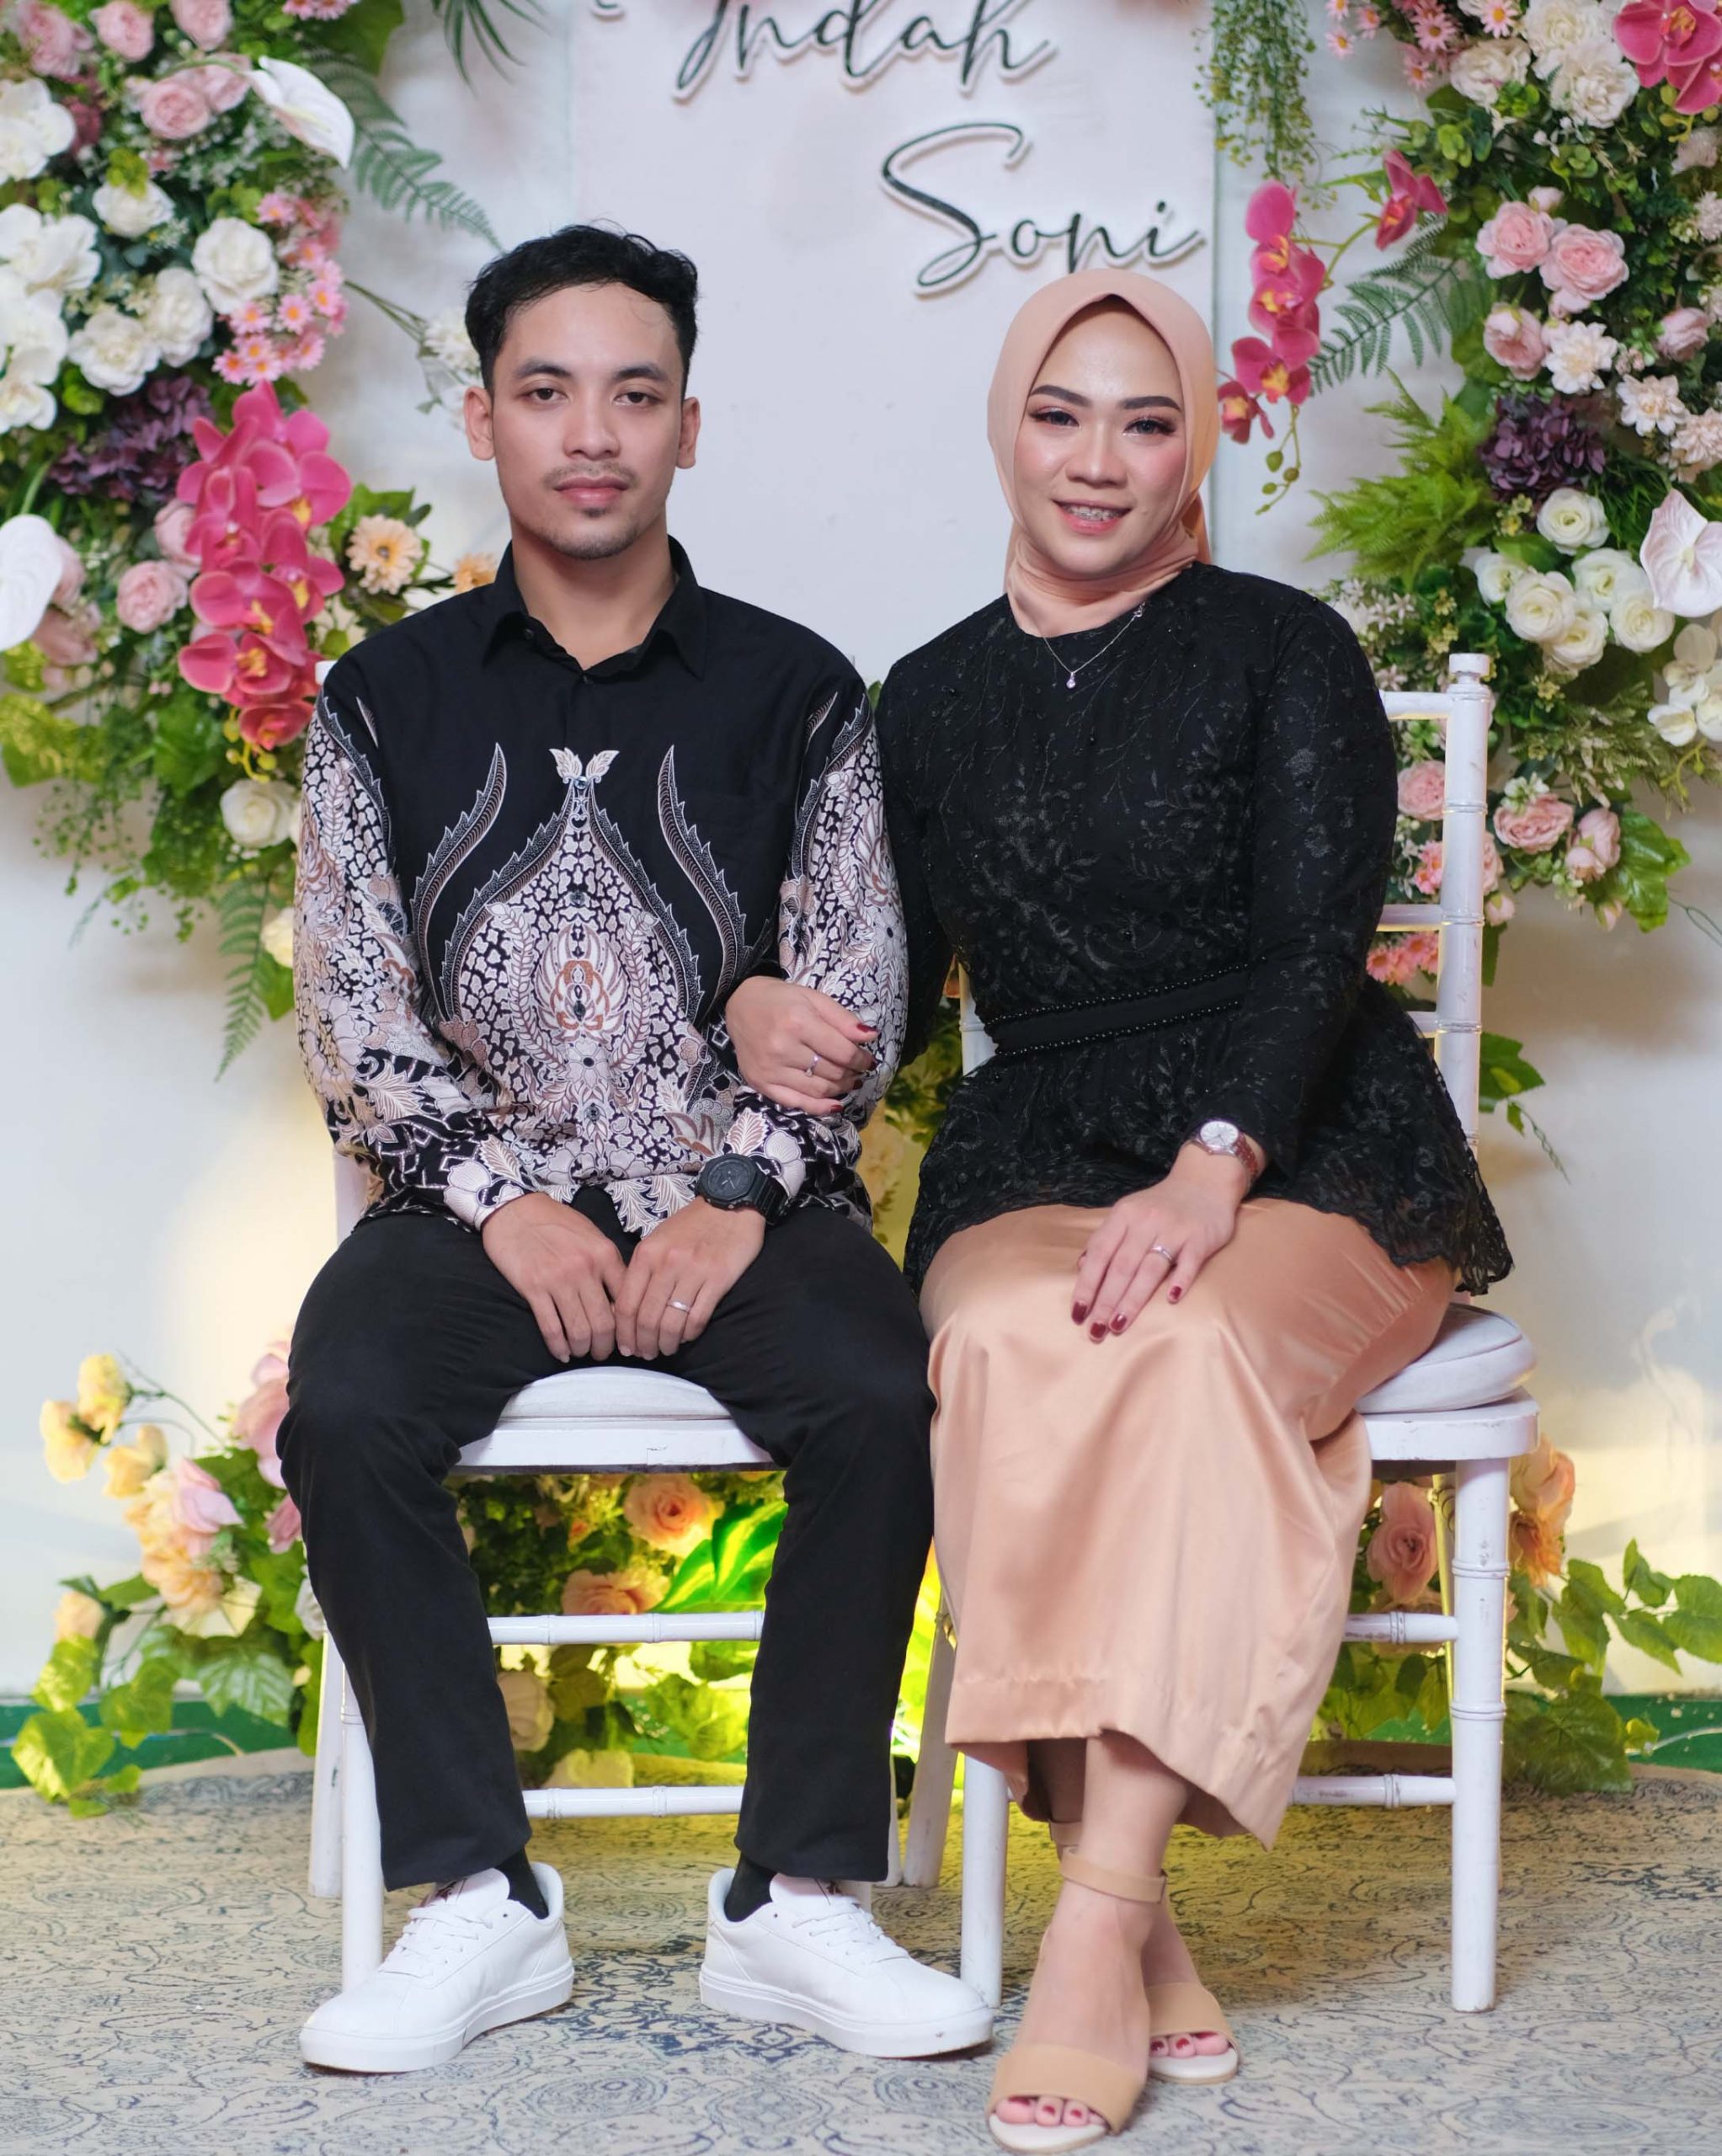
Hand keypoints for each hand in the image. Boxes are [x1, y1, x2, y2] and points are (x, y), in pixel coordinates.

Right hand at [481, 1193, 626, 1362]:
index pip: (627, 1300)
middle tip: (602, 1352)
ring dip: (583, 1348)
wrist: (516, 1209)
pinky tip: (561, 1352)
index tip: (626, 1338)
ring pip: (580, 1330)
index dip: (629, 1327)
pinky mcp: (533, 1288)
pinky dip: (558, 1346)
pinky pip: (551, 1328)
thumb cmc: (556, 1222)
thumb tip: (623, 1299)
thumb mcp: (592, 1236)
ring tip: (582, 1352)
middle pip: (605, 1322)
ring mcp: (559, 1279)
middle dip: (606, 1345)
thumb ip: (608, 1264)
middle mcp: (585, 1269)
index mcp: (605, 1255)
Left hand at [615, 1197, 764, 1359]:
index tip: (627, 1347)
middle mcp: (666, 1264)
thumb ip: (643, 1271)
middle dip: (644, 1344)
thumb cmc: (691, 1225)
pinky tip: (687, 1336)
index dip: (624, 1333)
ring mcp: (693, 1272)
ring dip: (666, 1343)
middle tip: (647, 1354)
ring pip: (671, 1323)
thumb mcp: (657, 1240)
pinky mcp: (718, 1279)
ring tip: (666, 1349)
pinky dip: (690, 1334)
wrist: (729, 1204)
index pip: (626, 1304)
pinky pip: (698, 1318)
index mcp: (646, 1254)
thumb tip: (628, 1310)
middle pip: (647, 1318)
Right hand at [725, 975, 875, 1115]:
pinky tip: (835, 1104)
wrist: (740, 1005)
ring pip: (818, 1090)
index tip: (868, 1061)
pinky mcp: (761, 1084)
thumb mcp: (814, 998)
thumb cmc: (781, 999)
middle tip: (857, 1071)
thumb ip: (843, 1019)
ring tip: (848, 1082)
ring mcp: (770, 1069)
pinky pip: (796, 1103)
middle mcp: (783, 1048)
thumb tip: (871, 1037)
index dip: (862, 1060)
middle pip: (832, 1072)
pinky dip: (819, 1107)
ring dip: (840, 1089)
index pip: (843, 1052)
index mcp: (798, 1023)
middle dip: (852, 1074)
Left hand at [1071, 1146, 1252, 1338]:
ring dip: (1132, 1300)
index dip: (1087, 1284)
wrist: (1205, 1181)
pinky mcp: (1200, 1238)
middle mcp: (1147, 1221)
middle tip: (1095, 1331)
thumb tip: (1081, 1267)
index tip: (1078, 1313)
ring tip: (1117, 1325)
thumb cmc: (1161, 1204)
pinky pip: (1189, 1262)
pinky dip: (1180, 1280)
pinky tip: (1171, 1300)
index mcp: (1124, 1215)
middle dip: (1105, 1301)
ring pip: (1149, 1269)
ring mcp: (1175, 1229)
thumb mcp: (1128, 1212)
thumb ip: (1106, 1238)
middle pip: (1122, 1266)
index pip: (1100, 1253)